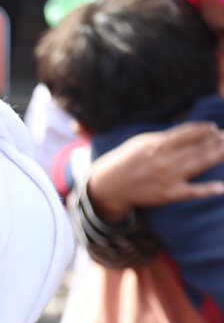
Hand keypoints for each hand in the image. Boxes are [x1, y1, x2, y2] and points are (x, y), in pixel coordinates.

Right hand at [86, 121, 223, 222]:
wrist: (110, 185)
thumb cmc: (126, 160)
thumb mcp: (141, 142)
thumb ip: (164, 137)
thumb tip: (187, 132)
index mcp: (158, 144)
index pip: (189, 132)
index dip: (205, 129)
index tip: (214, 128)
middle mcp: (166, 160)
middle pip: (198, 147)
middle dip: (216, 141)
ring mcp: (169, 178)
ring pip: (200, 164)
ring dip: (217, 155)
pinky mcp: (169, 194)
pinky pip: (193, 192)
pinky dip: (208, 190)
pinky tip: (221, 187)